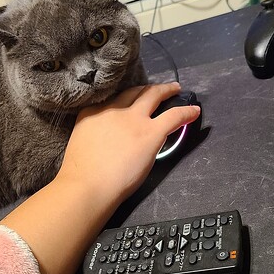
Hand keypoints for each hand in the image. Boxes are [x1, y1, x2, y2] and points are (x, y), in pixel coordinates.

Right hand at [0, 82, 198, 273]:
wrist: (88, 185)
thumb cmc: (79, 175)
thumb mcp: (81, 143)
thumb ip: (94, 136)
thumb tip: (105, 143)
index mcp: (91, 113)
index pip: (112, 99)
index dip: (126, 97)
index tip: (132, 97)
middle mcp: (113, 110)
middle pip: (134, 93)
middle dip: (147, 89)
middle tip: (157, 89)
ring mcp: (134, 120)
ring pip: (153, 96)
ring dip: (166, 91)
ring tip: (176, 89)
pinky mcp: (151, 132)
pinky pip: (173, 116)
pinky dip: (186, 111)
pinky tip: (194, 111)